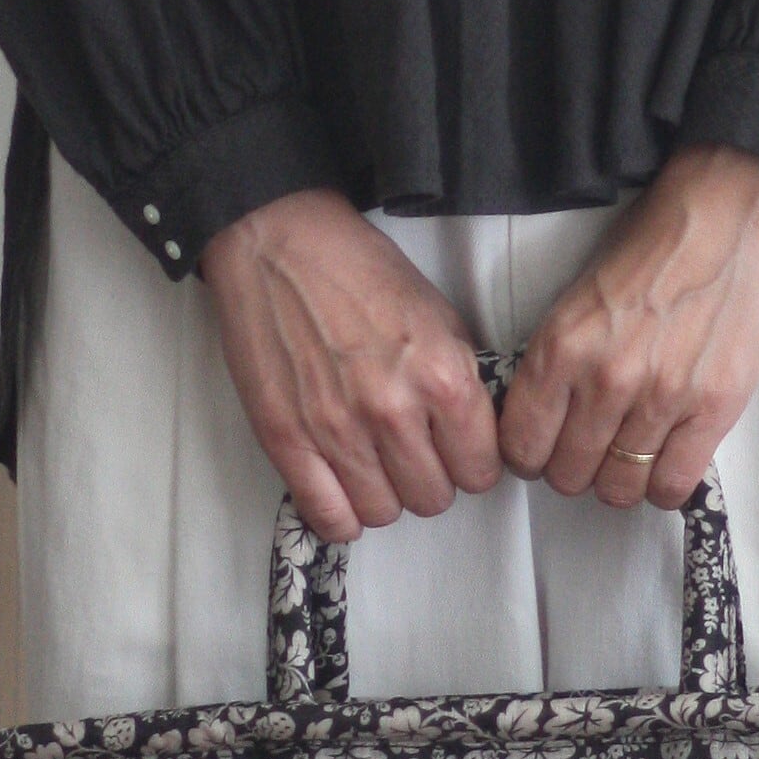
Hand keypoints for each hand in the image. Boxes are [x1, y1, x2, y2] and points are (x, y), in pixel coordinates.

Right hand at [199, 189, 504, 544]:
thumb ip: (459, 379)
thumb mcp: (438, 313)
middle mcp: (392, 411)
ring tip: (376, 461)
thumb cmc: (358, 269)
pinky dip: (342, 513)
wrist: (279, 242)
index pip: (480, 469)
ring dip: (386, 492)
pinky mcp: (286, 439)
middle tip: (414, 450)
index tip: (458, 449)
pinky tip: (343, 485)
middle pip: (433, 498)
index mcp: (441, 376)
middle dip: (430, 477)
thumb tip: (474, 433)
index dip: (472, 460)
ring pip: (384, 512)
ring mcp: (336, 429)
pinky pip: (329, 516)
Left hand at [497, 145, 758, 511]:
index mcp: (561, 347)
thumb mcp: (576, 298)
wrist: (726, 218)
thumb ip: (557, 360)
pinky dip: (661, 486)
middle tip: (588, 449)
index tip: (542, 446)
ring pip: (618, 487)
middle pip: (567, 474)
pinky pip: (671, 485)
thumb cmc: (652, 247)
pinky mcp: (712, 409)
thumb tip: (542, 415)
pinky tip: (663, 461)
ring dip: (617, 480)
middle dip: (572, 468)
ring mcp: (660, 398)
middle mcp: (604, 380)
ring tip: (627, 455)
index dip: (528, 453)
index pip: (521, 443)